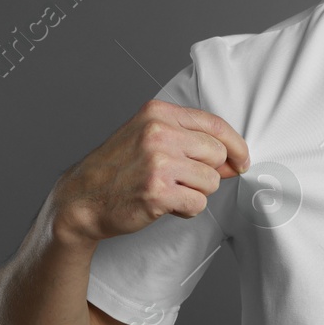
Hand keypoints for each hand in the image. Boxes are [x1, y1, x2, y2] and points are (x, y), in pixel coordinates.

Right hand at [51, 99, 250, 243]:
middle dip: (207, 173)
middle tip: (183, 181)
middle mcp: (158, 133)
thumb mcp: (147, 139)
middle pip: (217, 154)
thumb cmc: (117, 170)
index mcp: (157, 114)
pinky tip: (165, 205)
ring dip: (195, 193)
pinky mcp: (158, 192)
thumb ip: (189, 143)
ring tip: (168, 192)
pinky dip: (186, 210)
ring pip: (211, 182)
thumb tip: (234, 160)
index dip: (236, 145)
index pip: (214, 125)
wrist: (81, 199)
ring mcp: (158, 162)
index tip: (242, 160)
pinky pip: (198, 204)